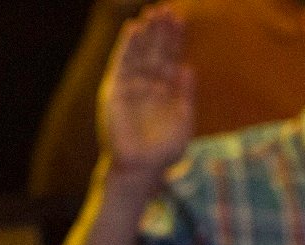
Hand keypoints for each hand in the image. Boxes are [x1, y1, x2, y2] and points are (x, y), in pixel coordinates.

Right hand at [98, 3, 194, 181]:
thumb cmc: (164, 151)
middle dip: (160, 31)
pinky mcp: (116, 91)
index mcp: (166, 90)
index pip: (170, 58)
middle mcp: (148, 85)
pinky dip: (126, 47)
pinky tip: (133, 30)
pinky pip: (121, 65)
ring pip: (139, 54)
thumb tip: (188, 67)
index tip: (180, 19)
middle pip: (155, 51)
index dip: (174, 39)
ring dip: (145, 34)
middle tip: (166, 9)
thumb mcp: (183, 120)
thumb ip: (186, 94)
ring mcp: (131, 87)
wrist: (141, 168)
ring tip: (151, 13)